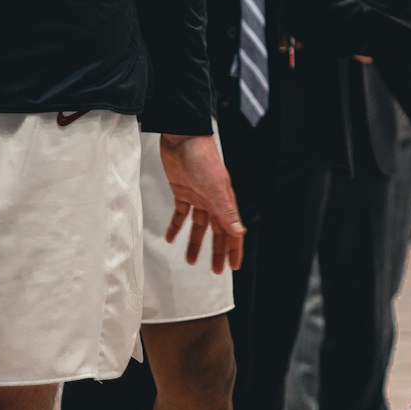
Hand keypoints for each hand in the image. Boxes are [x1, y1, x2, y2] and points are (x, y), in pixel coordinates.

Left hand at [158, 133, 245, 273]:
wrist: (183, 138)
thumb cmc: (202, 159)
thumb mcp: (215, 187)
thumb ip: (226, 210)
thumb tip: (239, 231)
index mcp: (224, 202)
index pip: (232, 231)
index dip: (234, 250)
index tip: (233, 267)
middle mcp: (213, 202)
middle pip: (217, 232)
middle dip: (218, 252)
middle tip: (217, 271)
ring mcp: (198, 197)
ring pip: (199, 226)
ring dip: (196, 243)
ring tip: (191, 261)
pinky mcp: (182, 192)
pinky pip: (181, 214)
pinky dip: (176, 227)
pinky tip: (170, 238)